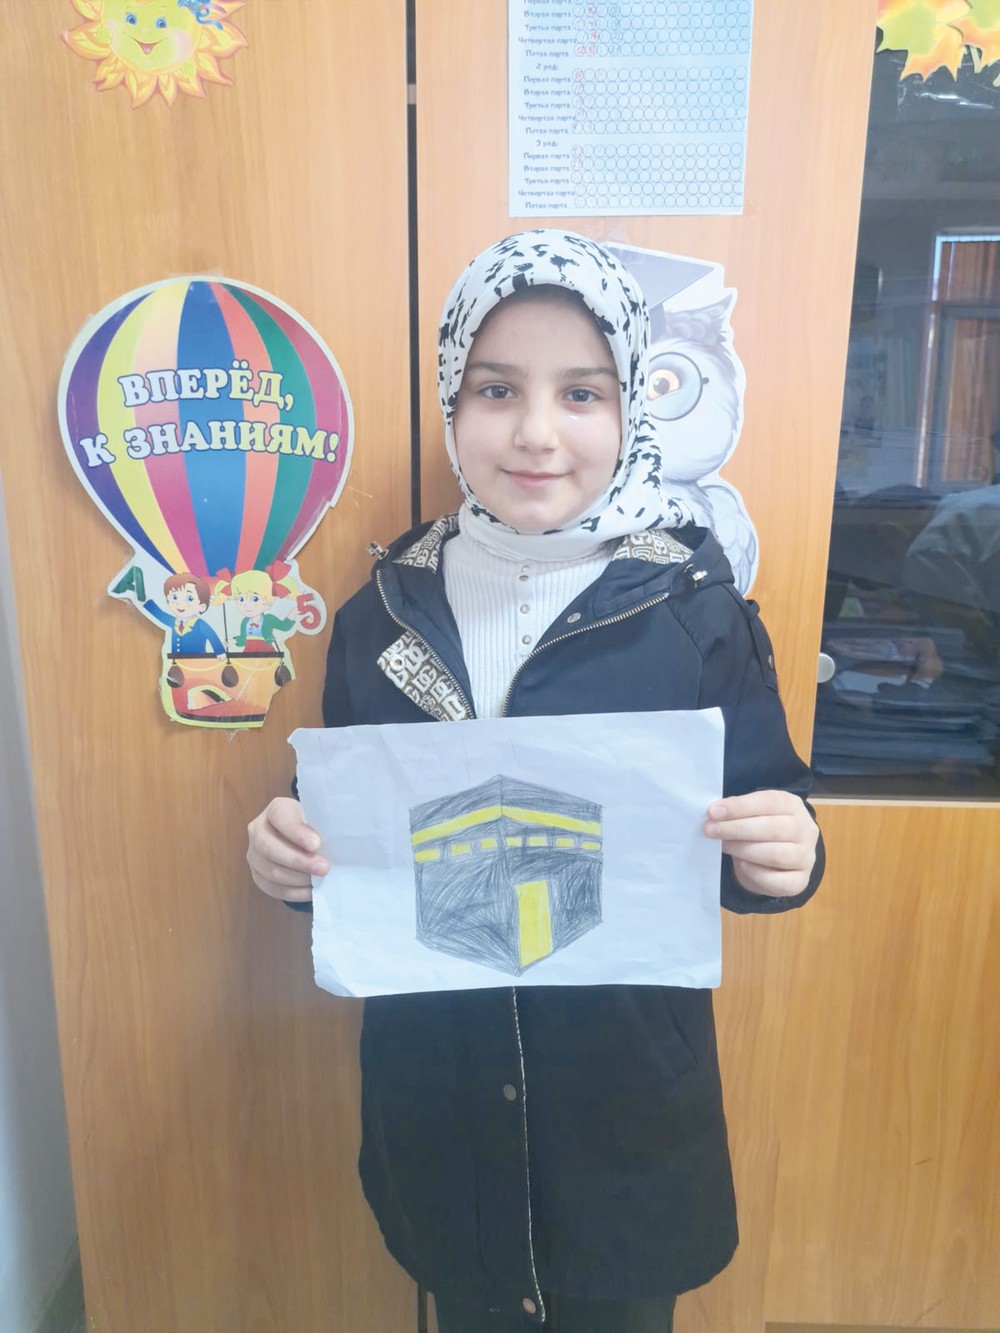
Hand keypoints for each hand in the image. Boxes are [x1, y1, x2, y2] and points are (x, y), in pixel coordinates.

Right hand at [247, 797, 328, 901]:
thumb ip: (322, 826)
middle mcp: (258, 830)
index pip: (280, 817)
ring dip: (297, 878)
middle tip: (323, 868)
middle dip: (298, 860)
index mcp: (275, 810)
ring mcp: (254, 854)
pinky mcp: (258, 875)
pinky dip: (293, 892)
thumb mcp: (319, 818)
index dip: (296, 832)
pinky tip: (311, 891)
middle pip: (269, 848)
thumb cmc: (314, 826)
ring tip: (319, 880)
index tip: (316, 844)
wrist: (304, 838)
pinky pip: (272, 888)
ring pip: (270, 871)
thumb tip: (334, 844)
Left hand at [703, 790, 817, 897]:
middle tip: (710, 830)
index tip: (714, 812)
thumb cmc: (761, 829)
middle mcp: (805, 830)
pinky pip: (780, 881)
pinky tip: (742, 865)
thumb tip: (714, 814)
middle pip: (773, 828)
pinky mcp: (800, 881)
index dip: (740, 807)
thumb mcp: (752, 814)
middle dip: (737, 829)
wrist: (778, 859)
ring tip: (724, 846)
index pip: (770, 802)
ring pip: (776, 854)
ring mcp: (806, 857)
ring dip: (744, 850)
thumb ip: (738, 811)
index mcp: (793, 806)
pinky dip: (757, 874)